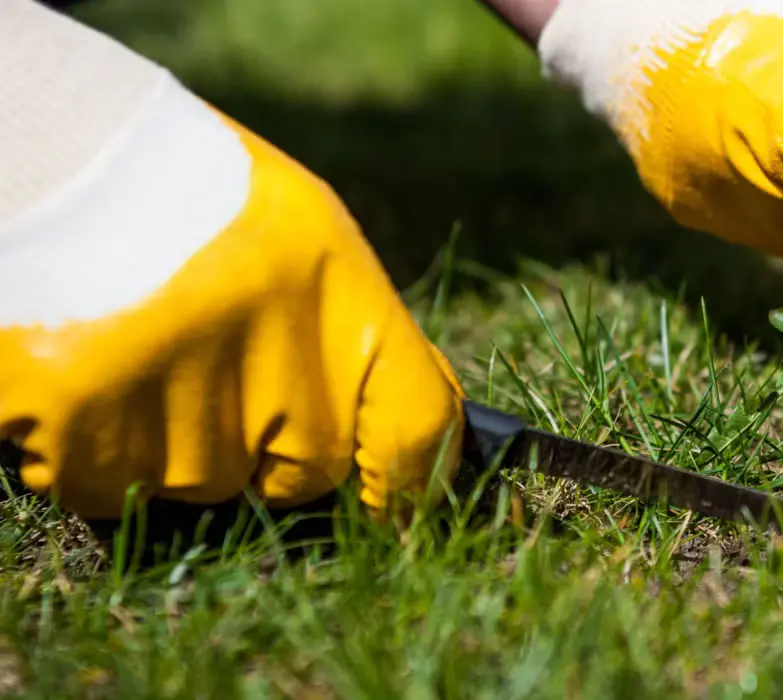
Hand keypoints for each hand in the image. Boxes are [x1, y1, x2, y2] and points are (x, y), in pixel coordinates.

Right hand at [0, 75, 465, 526]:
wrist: (47, 151)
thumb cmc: (183, 188)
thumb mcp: (304, 235)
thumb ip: (353, 338)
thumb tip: (408, 443)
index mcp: (338, 296)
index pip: (415, 427)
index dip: (414, 481)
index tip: (396, 505)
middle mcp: (272, 358)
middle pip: (303, 471)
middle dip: (270, 443)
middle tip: (214, 362)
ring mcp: (177, 400)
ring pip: (200, 481)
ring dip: (171, 438)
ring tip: (137, 344)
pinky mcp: (84, 425)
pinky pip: (106, 484)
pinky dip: (92, 446)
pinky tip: (87, 368)